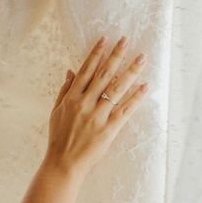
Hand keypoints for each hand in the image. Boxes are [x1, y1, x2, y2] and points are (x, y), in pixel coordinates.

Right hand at [43, 35, 148, 179]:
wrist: (64, 162)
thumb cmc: (59, 138)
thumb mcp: (56, 112)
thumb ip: (65, 91)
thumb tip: (71, 72)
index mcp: (71, 98)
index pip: (85, 71)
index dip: (96, 54)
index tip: (105, 39)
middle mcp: (85, 104)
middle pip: (103, 75)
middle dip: (116, 56)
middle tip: (126, 40)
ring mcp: (98, 116)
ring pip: (117, 89)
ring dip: (131, 71)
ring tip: (142, 58)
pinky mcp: (109, 129)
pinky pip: (125, 110)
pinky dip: (136, 97)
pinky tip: (145, 86)